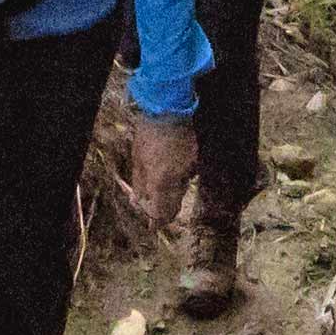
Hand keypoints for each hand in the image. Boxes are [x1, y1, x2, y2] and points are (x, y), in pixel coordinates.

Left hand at [118, 106, 201, 230]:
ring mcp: (191, 169)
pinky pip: (186, 176)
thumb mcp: (138, 160)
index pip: (162, 213)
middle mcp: (180, 178)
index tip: (151, 227)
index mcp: (162, 180)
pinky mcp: (197, 160)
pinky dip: (177, 178)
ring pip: (180, 190)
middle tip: (152, 207)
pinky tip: (169, 167)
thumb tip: (139, 202)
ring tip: (157, 181)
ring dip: (169, 193)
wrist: (169, 108)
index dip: (156, 222)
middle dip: (163, 210)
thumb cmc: (148, 134)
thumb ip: (140, 184)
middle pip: (173, 205)